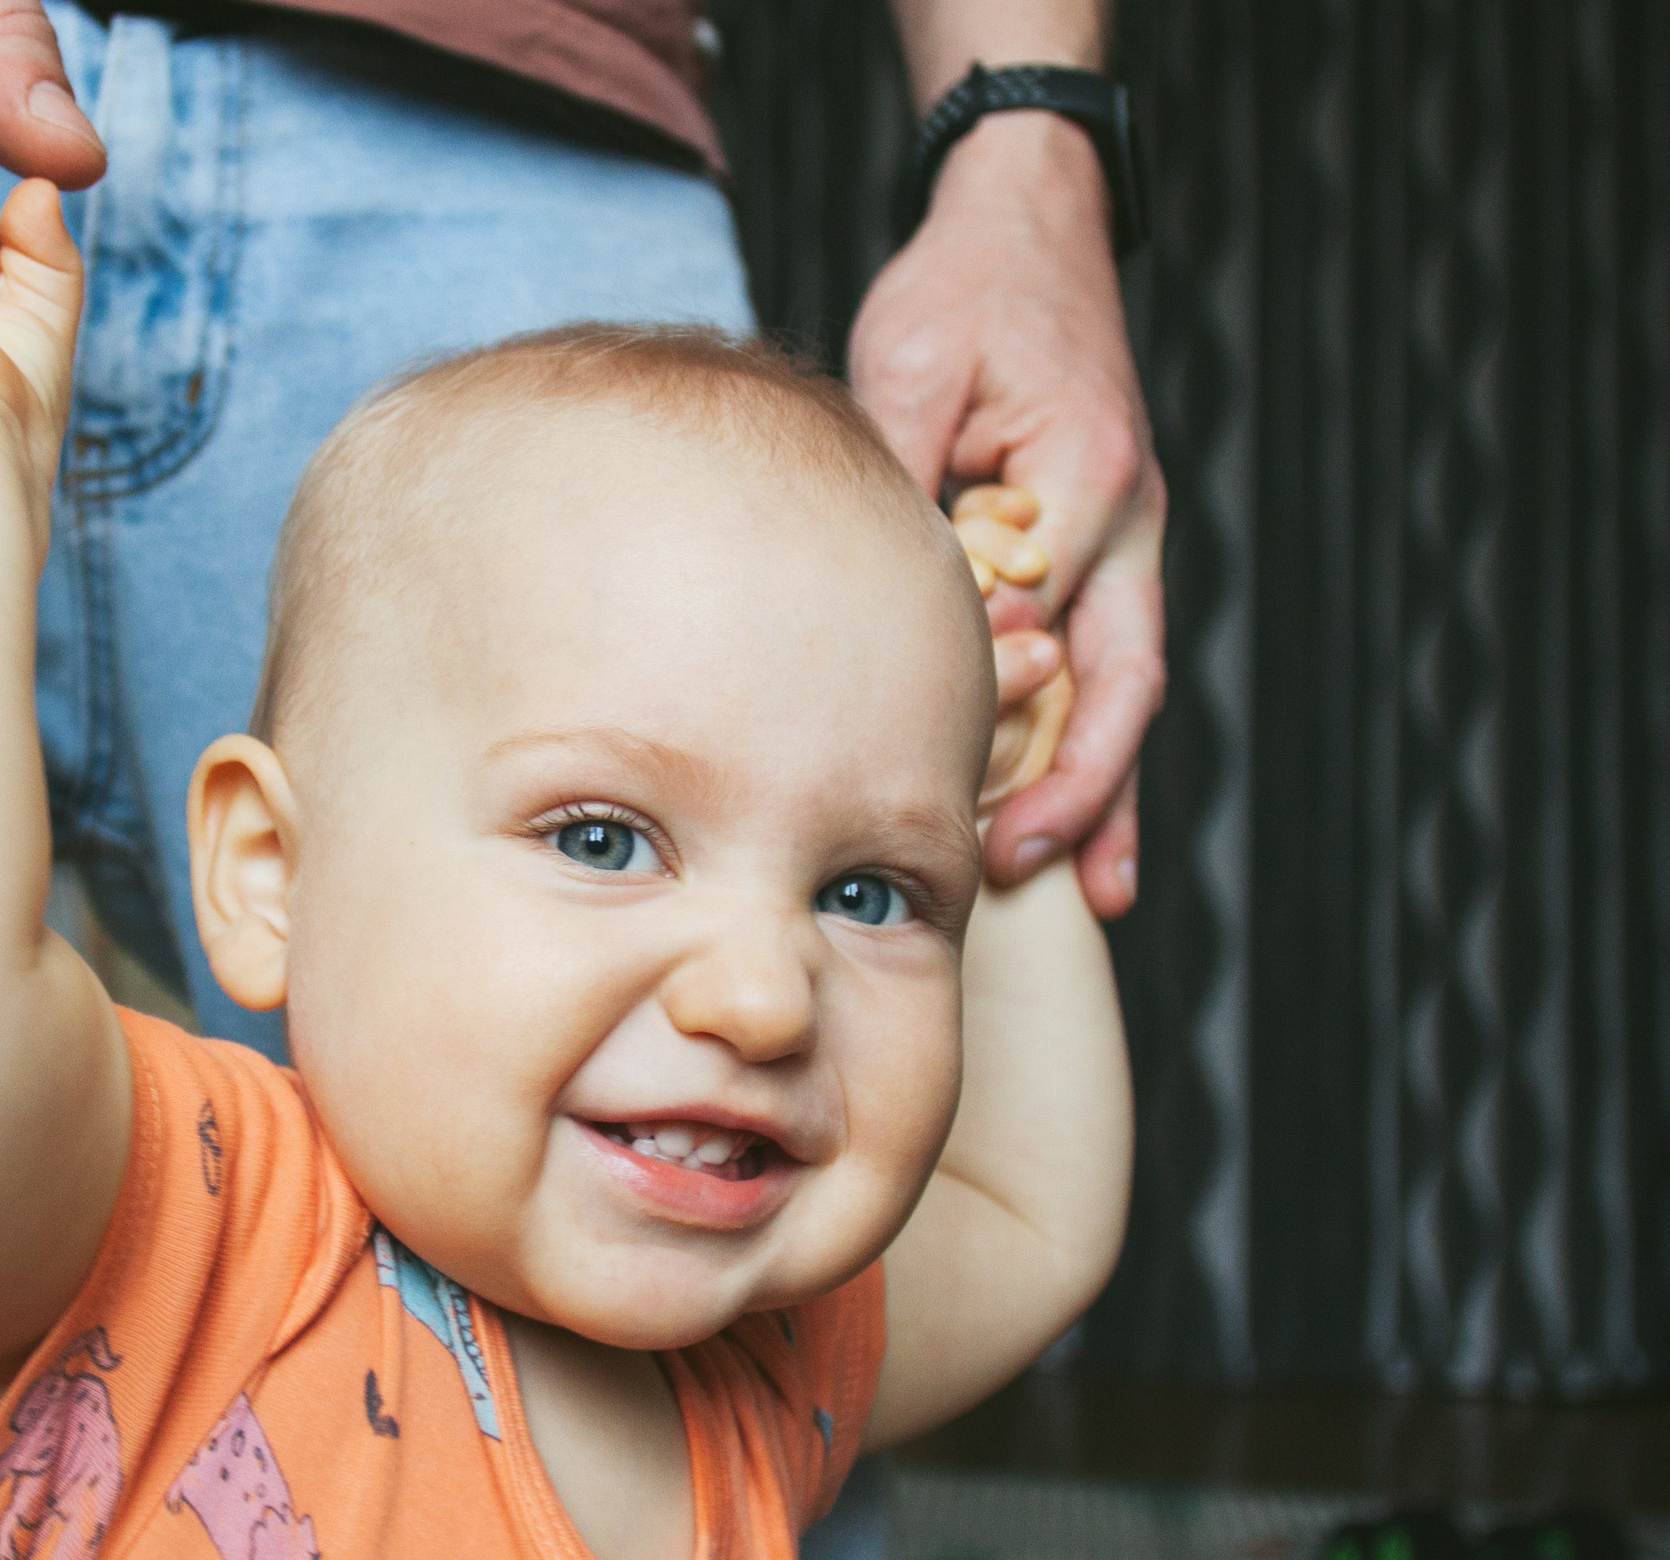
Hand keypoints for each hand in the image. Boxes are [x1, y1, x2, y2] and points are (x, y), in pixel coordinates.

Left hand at [850, 113, 1166, 917]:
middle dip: (1077, 781)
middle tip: (1017, 863)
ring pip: (1128, 687)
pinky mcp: (1108, 550)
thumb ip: (899, 469)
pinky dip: (1103, 745)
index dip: (991, 691)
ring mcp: (1128, 538)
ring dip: (1113, 789)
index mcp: (1083, 469)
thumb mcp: (910, 362)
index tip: (935, 767)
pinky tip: (1094, 826)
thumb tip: (864, 572)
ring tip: (1104, 895)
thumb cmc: (963, 294)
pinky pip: (1111, 664)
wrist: (1029, 230)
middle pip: (1118, 675)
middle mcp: (1126, 516)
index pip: (1041, 609)